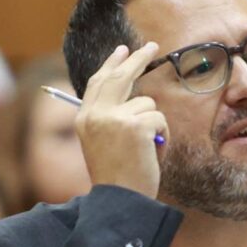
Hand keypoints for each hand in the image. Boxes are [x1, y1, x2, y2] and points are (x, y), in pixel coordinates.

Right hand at [76, 43, 167, 198]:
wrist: (120, 201)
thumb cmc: (117, 177)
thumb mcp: (103, 143)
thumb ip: (110, 118)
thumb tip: (133, 95)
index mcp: (83, 118)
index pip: (97, 82)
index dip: (111, 64)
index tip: (122, 51)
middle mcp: (95, 114)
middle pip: (119, 77)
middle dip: (137, 59)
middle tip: (152, 46)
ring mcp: (114, 118)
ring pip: (147, 103)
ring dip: (153, 124)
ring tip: (146, 148)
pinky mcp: (136, 125)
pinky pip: (159, 118)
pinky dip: (162, 136)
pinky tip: (152, 153)